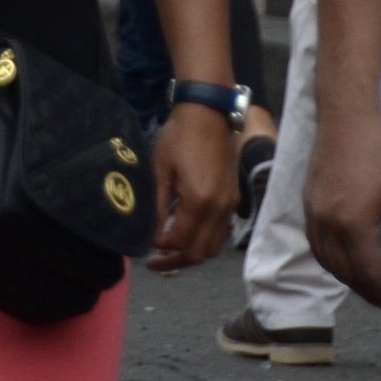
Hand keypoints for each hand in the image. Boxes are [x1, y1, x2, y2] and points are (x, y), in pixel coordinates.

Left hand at [146, 101, 236, 273]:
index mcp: (199, 200)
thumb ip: (157, 203)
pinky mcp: (233, 200)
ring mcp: (230, 205)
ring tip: (169, 254)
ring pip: (214, 246)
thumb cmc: (178, 138)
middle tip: (155, 263)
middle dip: (177, 261)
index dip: (163, 248)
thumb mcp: (160, 169)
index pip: (182, 241)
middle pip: (201, 252)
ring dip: (193, 254)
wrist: (208, 116)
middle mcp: (219, 208)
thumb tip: (151, 231)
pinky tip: (186, 236)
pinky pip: (221, 232)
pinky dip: (205, 241)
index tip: (147, 247)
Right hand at [306, 104, 380, 312]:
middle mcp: (326, 222)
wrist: (345, 118)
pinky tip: (343, 259)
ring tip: (367, 285)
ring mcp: (312, 212)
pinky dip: (329, 260)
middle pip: (343, 271)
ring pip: (325, 260)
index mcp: (352, 223)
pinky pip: (314, 243)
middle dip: (365, 291)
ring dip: (345, 278)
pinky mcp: (307, 202)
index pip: (367, 272)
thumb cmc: (379, 152)